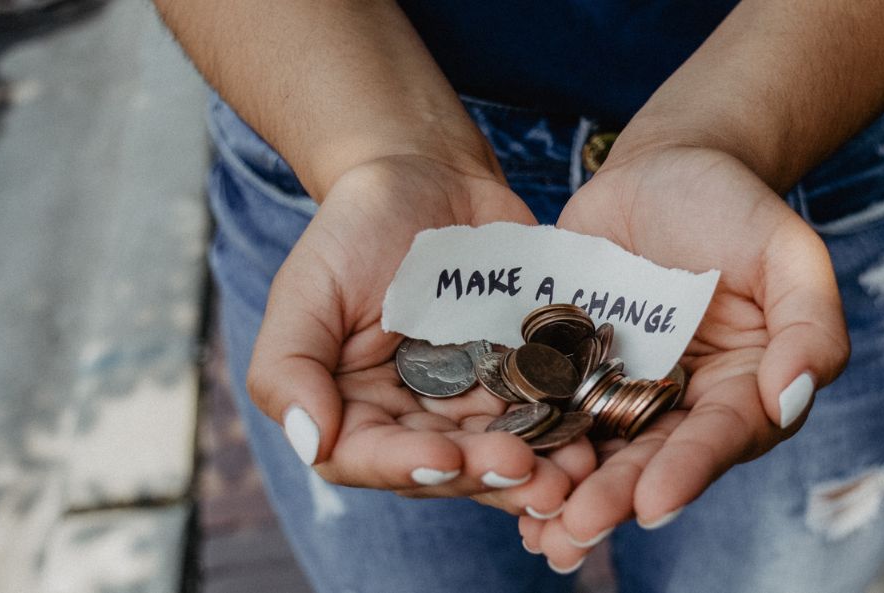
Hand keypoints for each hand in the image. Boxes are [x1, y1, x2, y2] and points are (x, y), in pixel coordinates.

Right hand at [246, 155, 595, 515]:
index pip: (369, 458)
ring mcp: (472, 402)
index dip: (408, 467)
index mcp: (353, 409)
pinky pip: (547, 413)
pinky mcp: (523, 377)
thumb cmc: (356, 229)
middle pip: (447, 467)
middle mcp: (413, 419)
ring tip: (573, 473)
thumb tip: (310, 442)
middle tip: (530, 474)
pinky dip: (568, 430)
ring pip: (502, 452)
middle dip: (487, 475)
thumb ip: (288, 367)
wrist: (429, 176)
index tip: (447, 459)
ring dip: (539, 470)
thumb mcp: (307, 288)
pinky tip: (594, 438)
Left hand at [520, 146, 849, 568]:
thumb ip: (810, 324)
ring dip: (566, 492)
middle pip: (651, 459)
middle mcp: (683, 404)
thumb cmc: (735, 206)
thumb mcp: (788, 251)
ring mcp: (622, 389)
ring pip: (596, 451)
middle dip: (615, 497)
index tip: (654, 503)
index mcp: (743, 388)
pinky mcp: (570, 369)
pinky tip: (497, 477)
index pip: (720, 437)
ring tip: (537, 530)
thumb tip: (792, 398)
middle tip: (577, 528)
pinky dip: (527, 444)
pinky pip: (548, 410)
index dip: (688, 470)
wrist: (663, 167)